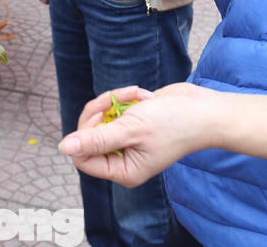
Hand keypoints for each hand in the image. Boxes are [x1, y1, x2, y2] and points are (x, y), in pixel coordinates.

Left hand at [59, 83, 220, 187]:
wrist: (202, 109)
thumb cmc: (173, 124)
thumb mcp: (131, 130)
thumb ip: (96, 139)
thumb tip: (63, 148)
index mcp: (123, 171)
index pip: (83, 158)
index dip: (85, 135)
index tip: (102, 117)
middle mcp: (123, 159)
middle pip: (88, 135)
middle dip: (100, 112)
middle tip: (115, 100)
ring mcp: (127, 140)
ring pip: (101, 118)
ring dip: (116, 100)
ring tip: (137, 96)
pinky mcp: (132, 123)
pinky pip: (114, 108)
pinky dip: (125, 97)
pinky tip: (144, 95)